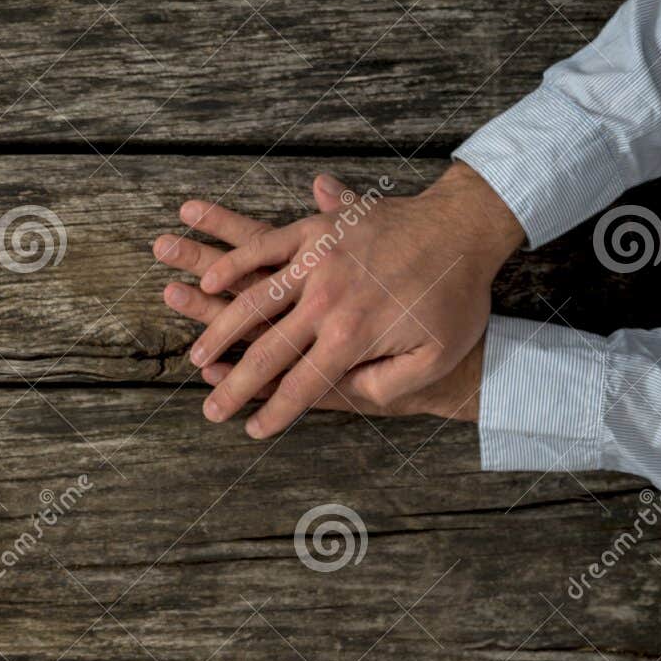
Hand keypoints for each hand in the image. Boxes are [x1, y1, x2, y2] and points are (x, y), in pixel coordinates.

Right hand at [158, 163, 520, 437]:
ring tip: (197, 356)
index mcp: (353, 336)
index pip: (301, 385)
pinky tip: (209, 283)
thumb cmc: (454, 296)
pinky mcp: (315, 230)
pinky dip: (233, 265)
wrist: (463, 229)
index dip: (274, 413)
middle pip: (267, 352)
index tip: (252, 432)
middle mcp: (327, 301)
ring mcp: (317, 261)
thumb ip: (388, 384)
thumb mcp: (436, 356)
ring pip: (253, 302)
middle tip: (210, 410)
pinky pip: (264, 246)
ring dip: (220, 332)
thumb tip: (345, 393)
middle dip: (234, 386)